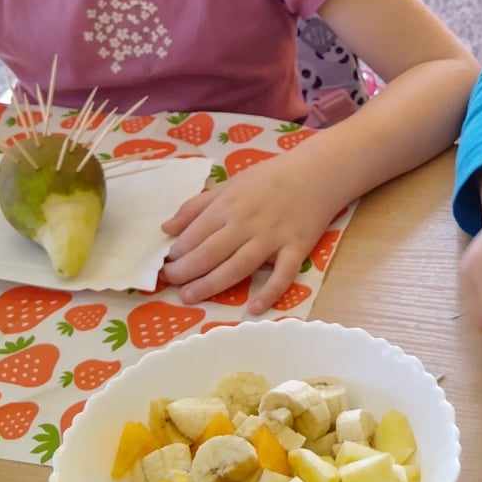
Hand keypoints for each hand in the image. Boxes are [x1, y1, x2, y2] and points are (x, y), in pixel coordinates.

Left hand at [160, 154, 341, 310]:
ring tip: (189, 297)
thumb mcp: (229, 184)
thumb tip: (166, 228)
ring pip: (238, 266)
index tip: (165, 265)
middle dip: (186, 271)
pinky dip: (269, 292)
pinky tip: (253, 308)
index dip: (177, 252)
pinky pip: (282, 275)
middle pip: (211, 252)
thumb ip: (197, 206)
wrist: (316, 173)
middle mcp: (247, 223)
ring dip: (211, 284)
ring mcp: (273, 237)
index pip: (196, 233)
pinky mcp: (296, 248)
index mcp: (229, 205)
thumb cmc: (269, 178)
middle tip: (170, 284)